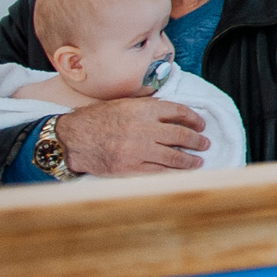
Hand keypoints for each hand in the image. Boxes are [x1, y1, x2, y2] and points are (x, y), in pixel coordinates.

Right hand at [54, 98, 209, 175]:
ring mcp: (138, 150)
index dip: (194, 119)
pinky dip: (174, 172)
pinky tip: (182, 172)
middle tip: (205, 143)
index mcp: (143, 109)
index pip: (178, 112)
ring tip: (199, 160)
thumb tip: (172, 114)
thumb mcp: (123, 104)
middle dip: (197, 140)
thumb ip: (147, 108)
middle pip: (181, 135)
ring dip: (190, 159)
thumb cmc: (95, 119)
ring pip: (174, 156)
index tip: (201, 124)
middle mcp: (144, 129)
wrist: (71, 139)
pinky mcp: (130, 167)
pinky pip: (159, 171)